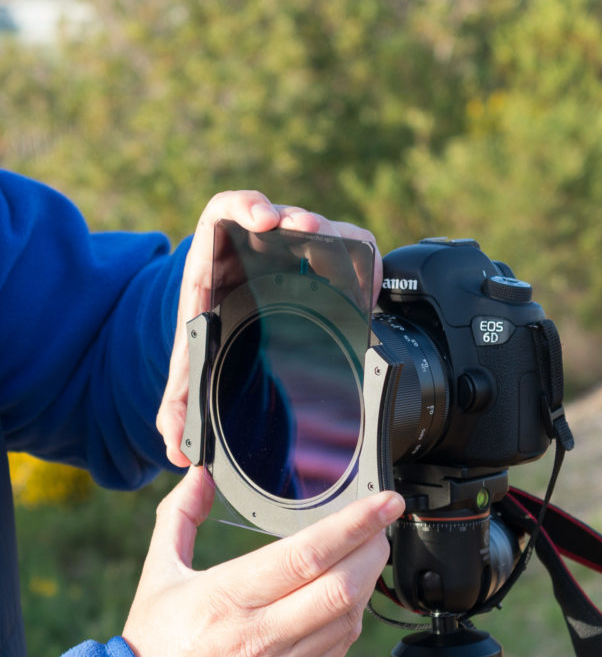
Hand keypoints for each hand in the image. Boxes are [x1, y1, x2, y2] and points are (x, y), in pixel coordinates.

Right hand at [122, 467, 403, 656]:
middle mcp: (263, 635)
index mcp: (229, 598)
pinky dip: (351, 617)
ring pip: (350, 617)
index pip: (309, 553)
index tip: (384, 503)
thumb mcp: (157, 578)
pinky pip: (340, 648)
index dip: (355, 524)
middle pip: (344, 586)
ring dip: (368, 581)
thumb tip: (198, 476)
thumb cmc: (153, 651)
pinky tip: (346, 597)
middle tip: (382, 524)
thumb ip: (179, 518)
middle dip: (374, 548)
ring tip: (367, 555)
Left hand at [157, 191, 380, 467]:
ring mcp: (287, 256)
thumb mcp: (190, 373)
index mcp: (214, 264)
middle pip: (276, 217)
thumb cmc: (207, 341)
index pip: (225, 214)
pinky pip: (345, 252)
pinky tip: (368, 287)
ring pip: (316, 232)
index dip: (244, 207)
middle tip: (307, 232)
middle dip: (295, 221)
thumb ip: (178, 410)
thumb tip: (178, 449)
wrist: (226, 336)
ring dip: (332, 239)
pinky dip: (361, 262)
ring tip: (343, 257)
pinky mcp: (318, 268)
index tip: (262, 219)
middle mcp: (252, 251)